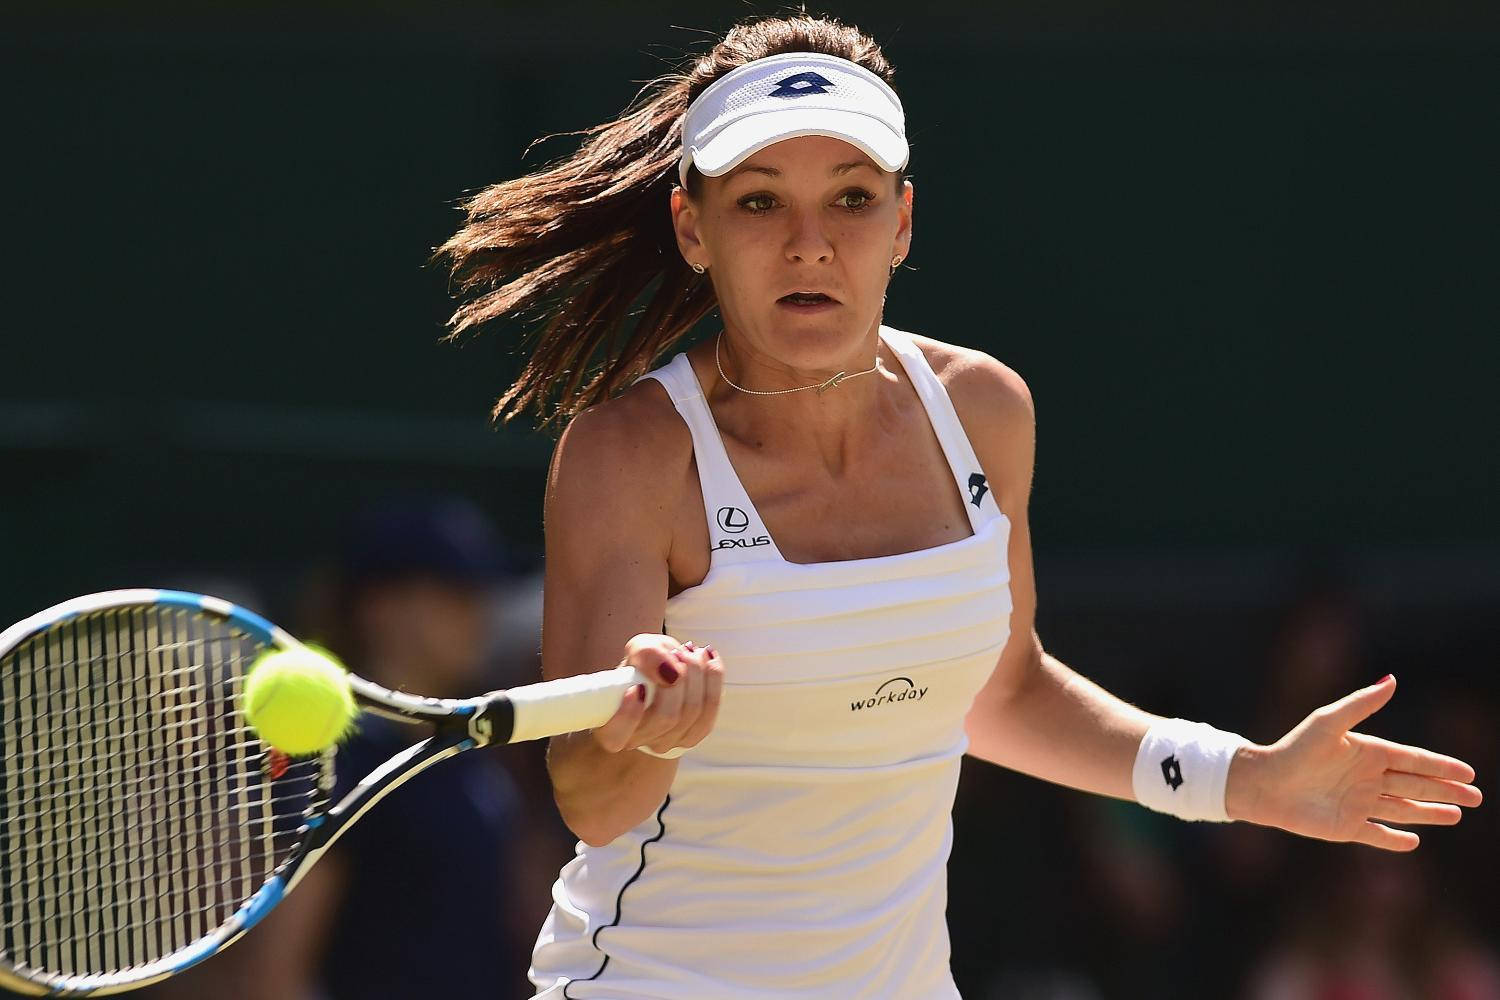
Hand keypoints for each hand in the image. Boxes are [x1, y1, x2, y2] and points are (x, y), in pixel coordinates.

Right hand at [590, 633, 723, 755]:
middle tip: (677, 652)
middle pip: (665, 717)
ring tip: (690, 652)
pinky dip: (713, 680)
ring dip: (696, 675)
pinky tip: (708, 658)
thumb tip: (672, 673)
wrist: (660, 674)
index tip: (637, 687)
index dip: (628, 715)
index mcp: (611, 728)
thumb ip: (647, 654)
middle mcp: (637, 741)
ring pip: (691, 713)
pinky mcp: (692, 736)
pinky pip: (709, 712)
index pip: (615, 736)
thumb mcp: (638, 649)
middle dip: (678, 678)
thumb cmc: (643, 665)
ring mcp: (666, 742)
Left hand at [1227, 674, 1482, 850]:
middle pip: (1415, 786)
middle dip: (1446, 790)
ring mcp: (1358, 804)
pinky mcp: (1346, 828)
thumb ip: (1362, 704)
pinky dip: (1395, 840)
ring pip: (1403, 810)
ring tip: (1456, 814)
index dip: (1441, 765)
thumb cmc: (1295, 749)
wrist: (1263, 783)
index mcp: (1367, 752)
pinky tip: (1414, 842)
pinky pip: (1377, 835)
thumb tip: (1392, 679)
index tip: (1468, 771)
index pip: (1413, 760)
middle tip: (1477, 796)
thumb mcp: (1328, 722)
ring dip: (1429, 813)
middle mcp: (1367, 779)